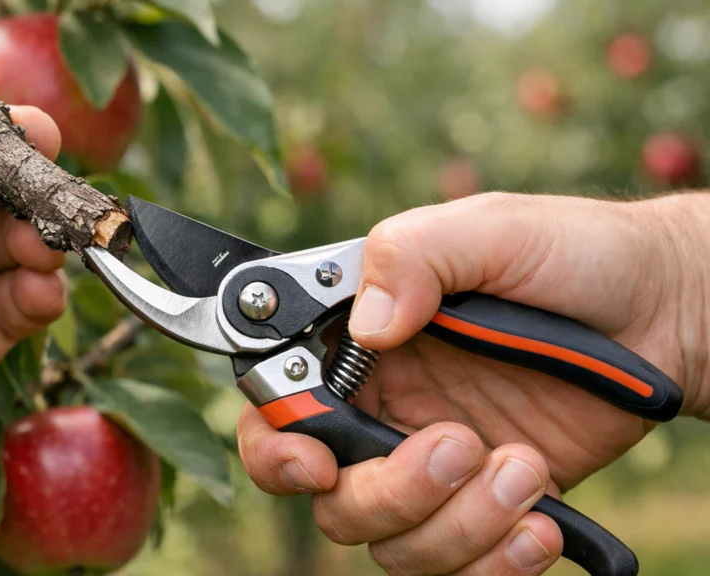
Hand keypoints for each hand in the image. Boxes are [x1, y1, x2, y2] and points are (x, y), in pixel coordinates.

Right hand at [237, 192, 709, 574]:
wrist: (666, 311)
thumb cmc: (572, 254)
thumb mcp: (492, 230)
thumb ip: (413, 256)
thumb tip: (368, 328)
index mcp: (359, 342)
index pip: (278, 407)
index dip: (277, 447)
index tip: (318, 463)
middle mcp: (385, 409)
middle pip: (332, 496)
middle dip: (387, 492)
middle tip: (458, 446)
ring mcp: (435, 463)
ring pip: (394, 542)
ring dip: (457, 523)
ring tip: (524, 469)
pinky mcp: (488, 503)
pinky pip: (459, 567)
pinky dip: (494, 564)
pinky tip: (541, 523)